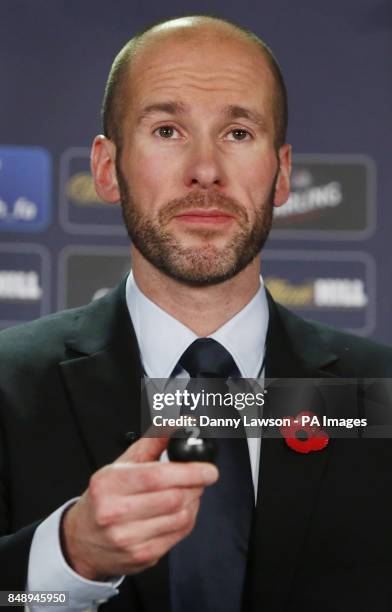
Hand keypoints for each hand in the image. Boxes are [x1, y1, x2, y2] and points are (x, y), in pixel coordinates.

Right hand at [61, 436, 218, 579]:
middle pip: (173, 498)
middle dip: (195, 485)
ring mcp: (127, 538)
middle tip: (200, 477)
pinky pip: (179, 535)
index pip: (157, 477)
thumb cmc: (106, 495)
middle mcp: (114, 513)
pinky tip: (181, 510)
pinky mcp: (141, 556)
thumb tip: (183, 423)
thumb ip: (154, 439)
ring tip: (189, 492)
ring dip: (194, 502)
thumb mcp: (123, 463)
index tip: (208, 469)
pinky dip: (188, 519)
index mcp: (108, 483)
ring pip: (181, 518)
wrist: (82, 539)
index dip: (189, 472)